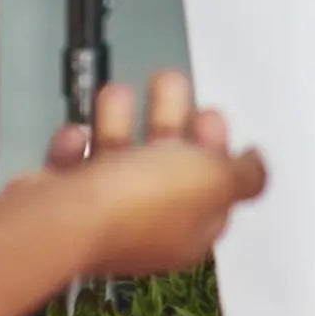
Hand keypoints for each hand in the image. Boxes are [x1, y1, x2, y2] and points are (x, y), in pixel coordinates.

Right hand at [44, 69, 268, 277]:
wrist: (56, 218)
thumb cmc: (137, 200)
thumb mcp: (214, 180)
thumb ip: (244, 174)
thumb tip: (258, 168)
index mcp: (188, 232)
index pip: (212, 192)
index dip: (217, 152)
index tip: (210, 115)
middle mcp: (143, 230)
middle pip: (163, 170)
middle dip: (169, 122)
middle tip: (168, 83)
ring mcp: (98, 219)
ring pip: (116, 163)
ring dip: (119, 124)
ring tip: (119, 92)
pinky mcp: (56, 206)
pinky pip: (70, 170)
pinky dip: (75, 147)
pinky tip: (78, 132)